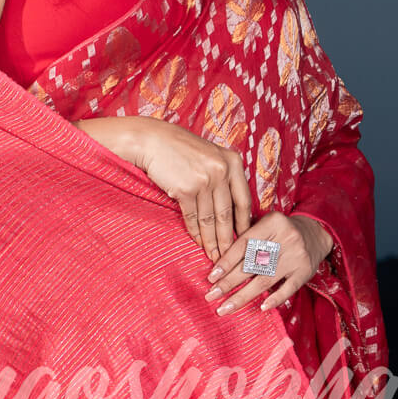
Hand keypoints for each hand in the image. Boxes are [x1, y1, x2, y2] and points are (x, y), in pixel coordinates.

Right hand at [74, 114, 251, 263]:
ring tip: (213, 256)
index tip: (245, 239)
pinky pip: (192, 217)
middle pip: (227, 213)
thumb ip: (224, 176)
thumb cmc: (180, 149)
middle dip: (228, 239)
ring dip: (211, 241)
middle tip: (230, 257)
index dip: (245, 224)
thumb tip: (232, 207)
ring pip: (210, 219)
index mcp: (232, 162)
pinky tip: (197, 242)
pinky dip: (194, 232)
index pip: (244, 200)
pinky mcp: (185, 189)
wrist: (152, 141)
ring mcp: (204, 180)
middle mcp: (221, 170)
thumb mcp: (210, 155)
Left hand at [204, 212, 332, 314]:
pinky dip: (274, 299)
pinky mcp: (305, 271)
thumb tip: (219, 265)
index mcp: (272, 223)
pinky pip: (288, 288)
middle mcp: (286, 238)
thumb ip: (247, 239)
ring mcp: (297, 256)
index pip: (244, 245)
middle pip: (252, 264)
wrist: (315, 234)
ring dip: (243, 296)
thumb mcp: (266, 225)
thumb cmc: (281, 232)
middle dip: (229, 283)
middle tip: (211, 296)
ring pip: (265, 279)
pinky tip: (260, 308)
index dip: (226, 262)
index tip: (211, 278)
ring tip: (226, 308)